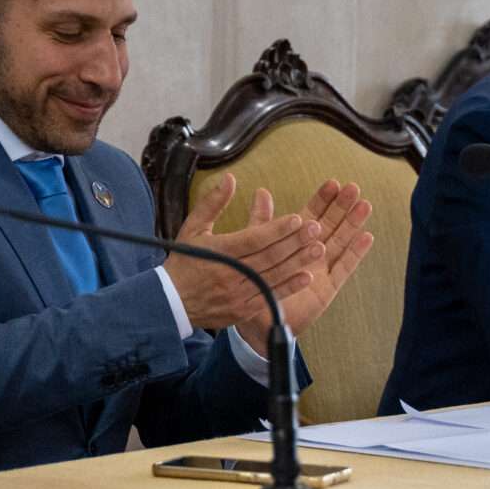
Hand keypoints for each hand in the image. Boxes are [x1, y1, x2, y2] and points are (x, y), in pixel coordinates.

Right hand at [163, 172, 324, 340]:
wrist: (171, 303)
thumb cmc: (184, 261)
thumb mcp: (193, 228)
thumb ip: (212, 203)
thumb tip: (230, 179)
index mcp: (218, 251)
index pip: (253, 238)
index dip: (277, 228)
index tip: (298, 218)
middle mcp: (230, 273)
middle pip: (268, 256)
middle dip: (295, 242)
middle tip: (316, 229)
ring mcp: (237, 294)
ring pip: (273, 276)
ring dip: (298, 262)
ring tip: (318, 249)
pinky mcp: (243, 309)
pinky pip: (270, 296)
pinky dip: (289, 287)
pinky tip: (306, 276)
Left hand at [269, 178, 377, 340]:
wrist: (256, 321)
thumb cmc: (254, 284)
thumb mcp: (254, 248)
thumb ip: (261, 221)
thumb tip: (261, 191)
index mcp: (294, 241)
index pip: (312, 215)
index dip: (322, 199)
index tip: (333, 183)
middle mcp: (311, 253)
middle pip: (331, 225)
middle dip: (342, 207)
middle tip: (353, 188)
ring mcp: (321, 270)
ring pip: (340, 242)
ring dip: (353, 224)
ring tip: (365, 205)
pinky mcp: (327, 288)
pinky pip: (343, 269)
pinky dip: (355, 253)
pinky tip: (366, 237)